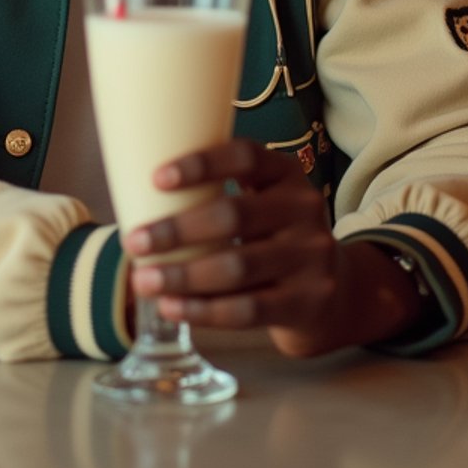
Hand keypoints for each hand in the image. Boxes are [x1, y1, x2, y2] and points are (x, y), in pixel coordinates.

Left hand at [121, 138, 424, 357]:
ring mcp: (311, 257)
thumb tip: (137, 196)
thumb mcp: (262, 203)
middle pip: (235, 215)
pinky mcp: (308, 302)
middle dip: (177, 230)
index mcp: (287, 174)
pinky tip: (172, 307)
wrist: (334, 292)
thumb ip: (218, 194)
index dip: (202, 165)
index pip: (246, 156)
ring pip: (237, 266)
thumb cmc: (274, 239)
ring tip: (143, 281)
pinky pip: (248, 309)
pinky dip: (204, 310)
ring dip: (183, 275)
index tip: (156, 179)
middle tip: (133, 242)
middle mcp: (304, 209)